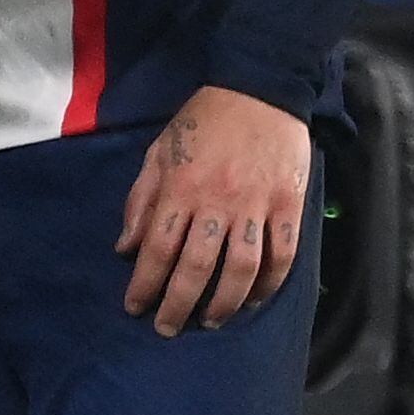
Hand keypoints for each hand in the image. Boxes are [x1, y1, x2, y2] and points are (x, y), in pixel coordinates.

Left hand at [117, 86, 310, 336]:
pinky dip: (269, 284)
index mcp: (181, 186)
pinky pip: (281, 255)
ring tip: (210, 321)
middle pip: (196, 268)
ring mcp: (256, 204)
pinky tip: (255, 299)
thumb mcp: (160, 149)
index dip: (144, 284)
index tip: (135, 307)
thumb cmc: (204, 119)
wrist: (260, 87)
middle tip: (167, 328)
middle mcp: (217, 200)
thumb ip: (141, 198)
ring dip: (224, 304)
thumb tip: (125, 248)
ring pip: (240, 269)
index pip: (157, 248)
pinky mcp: (288, 205)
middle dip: (178, 305)